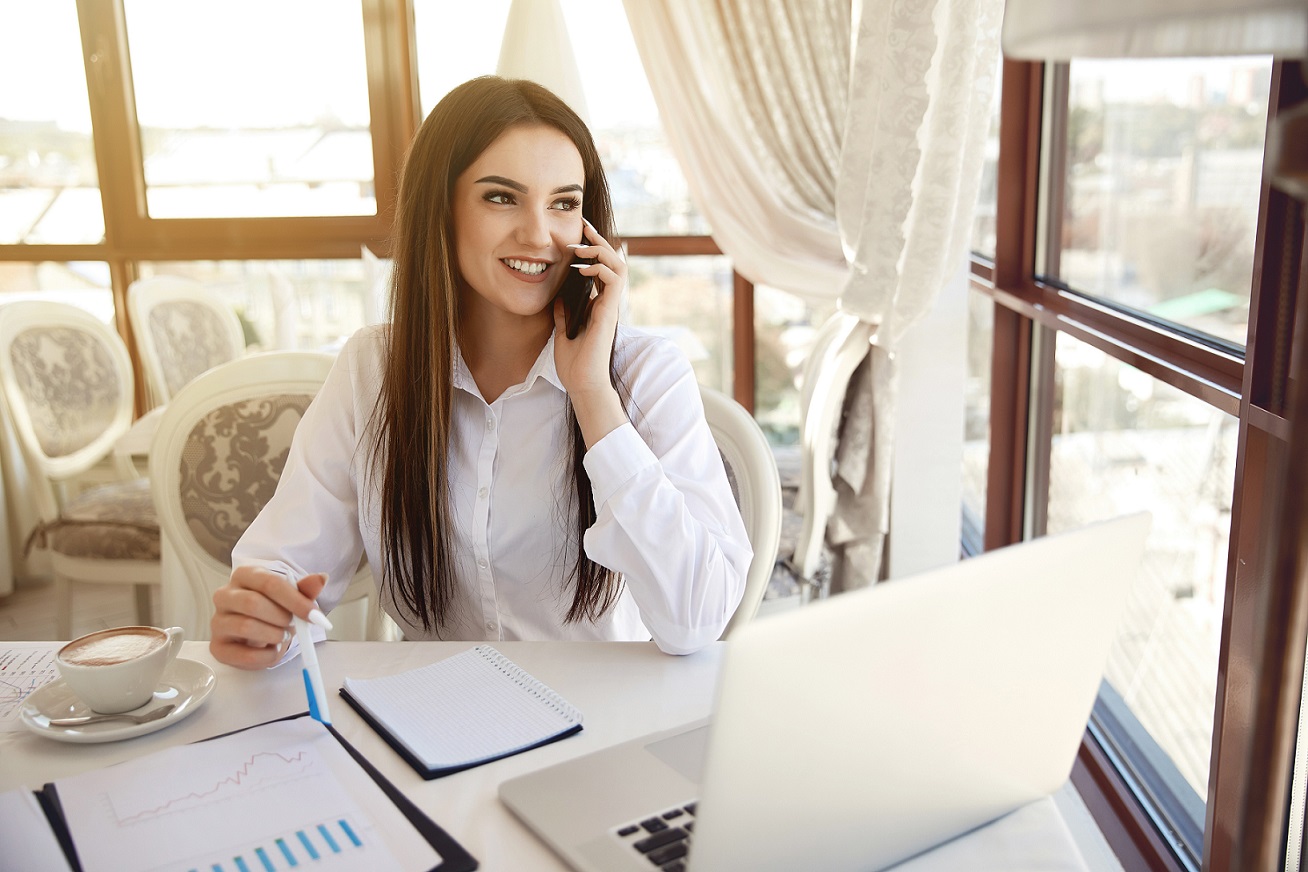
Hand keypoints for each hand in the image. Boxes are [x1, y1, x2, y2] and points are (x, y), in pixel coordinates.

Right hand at [210, 567, 327, 669]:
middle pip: (253, 603)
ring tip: (282, 637)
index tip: (314, 614)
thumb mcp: (292, 597)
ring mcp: (218, 621)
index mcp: (245, 575)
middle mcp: (225, 595)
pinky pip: (244, 654)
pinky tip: (273, 650)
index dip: (295, 600)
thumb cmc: (273, 610)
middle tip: (293, 625)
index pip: (269, 583)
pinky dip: (267, 656)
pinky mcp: (217, 646)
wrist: (257, 633)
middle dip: (281, 618)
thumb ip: (305, 589)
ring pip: (246, 626)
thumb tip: (321, 579)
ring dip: (274, 635)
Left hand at [554, 218, 627, 446]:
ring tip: (582, 248)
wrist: (582, 383)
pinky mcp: (610, 312)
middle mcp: (607, 302)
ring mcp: (610, 306)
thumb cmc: (574, 363)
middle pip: (612, 262)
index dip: (592, 250)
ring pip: (618, 266)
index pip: (600, 269)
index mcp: (597, 305)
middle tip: (583, 227)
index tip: (578, 235)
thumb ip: (563, 313)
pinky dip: (602, 268)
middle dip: (598, 241)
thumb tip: (557, 297)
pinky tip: (586, 268)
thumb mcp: (562, 331)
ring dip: (601, 251)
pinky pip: (613, 280)